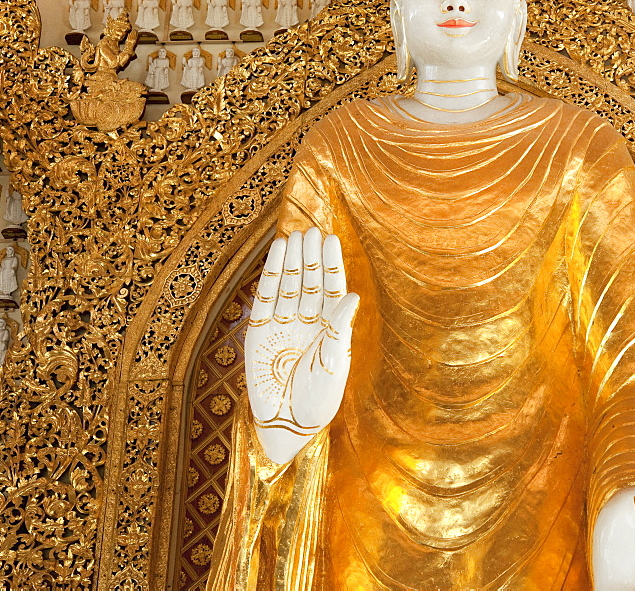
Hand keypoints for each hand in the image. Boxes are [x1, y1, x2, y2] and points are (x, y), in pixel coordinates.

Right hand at [245, 227, 359, 463]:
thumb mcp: (334, 363)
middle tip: (311, 230)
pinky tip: (277, 253)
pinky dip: (271, 274)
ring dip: (293, 260)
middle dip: (311, 257)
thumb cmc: (318, 399)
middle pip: (310, 281)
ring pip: (289, 284)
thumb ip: (339, 328)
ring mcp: (283, 324)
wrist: (286, 424)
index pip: (332, 288)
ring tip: (295, 235)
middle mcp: (308, 322)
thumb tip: (353, 295)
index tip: (330, 238)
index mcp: (331, 328)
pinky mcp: (259, 331)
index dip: (331, 264)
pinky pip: (266, 296)